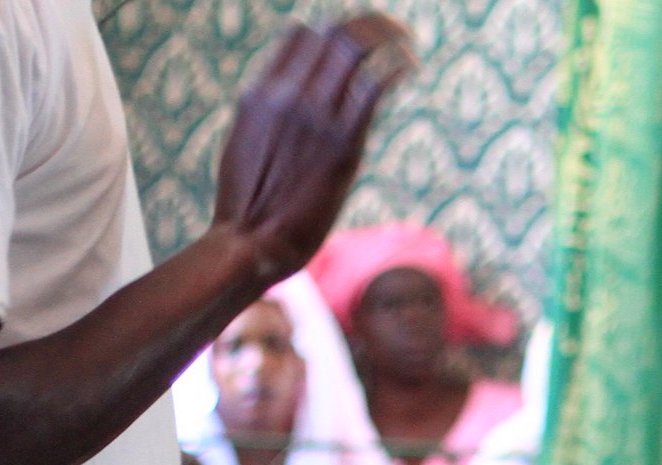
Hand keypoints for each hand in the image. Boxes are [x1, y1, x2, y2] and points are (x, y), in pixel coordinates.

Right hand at [209, 17, 414, 284]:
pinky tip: (411, 66)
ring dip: (388, 37)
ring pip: (354, 48)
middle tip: (395, 32)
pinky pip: (374, 86)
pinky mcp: (342, 143)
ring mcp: (314, 116)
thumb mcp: (250, 144)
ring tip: (408, 42)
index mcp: (260, 92)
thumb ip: (273, 117)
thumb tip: (293, 109)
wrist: (252, 242)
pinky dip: (397, 66)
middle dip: (370, 25)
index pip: (301, 35)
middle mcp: (286, 94)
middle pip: (333, 33)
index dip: (334, 34)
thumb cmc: (253, 205)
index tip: (359, 46)